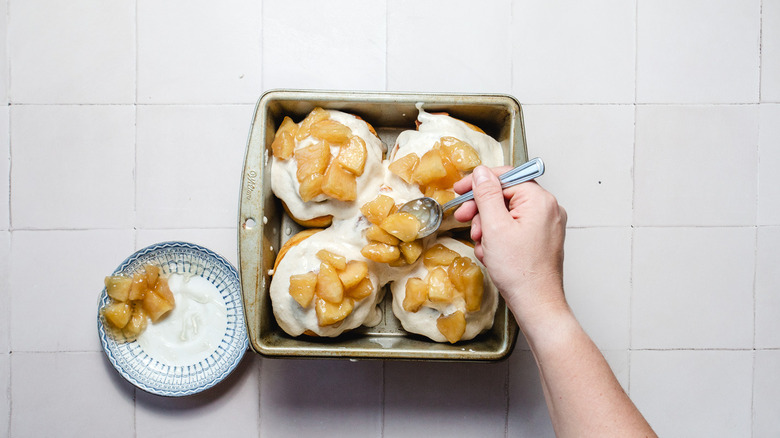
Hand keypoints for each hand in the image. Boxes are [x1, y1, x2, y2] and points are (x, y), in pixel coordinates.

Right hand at [453, 165, 567, 321]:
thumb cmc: (520, 271)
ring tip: (483, 245)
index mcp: (540, 200)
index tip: (460, 191)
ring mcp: (546, 224)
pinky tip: (492, 254)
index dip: (479, 183)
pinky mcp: (541, 239)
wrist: (536, 304)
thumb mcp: (494, 227)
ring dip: (488, 227)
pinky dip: (499, 238)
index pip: (506, 177)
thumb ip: (486, 194)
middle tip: (464, 219)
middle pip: (506, 195)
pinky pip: (514, 228)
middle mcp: (548, 208)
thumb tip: (481, 173)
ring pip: (507, 213)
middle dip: (482, 209)